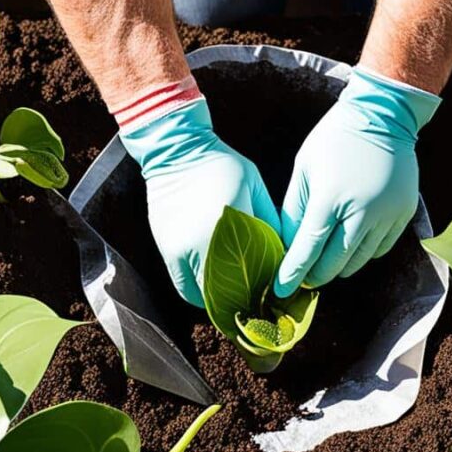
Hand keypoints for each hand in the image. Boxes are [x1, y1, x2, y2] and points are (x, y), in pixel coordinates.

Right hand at [121, 99, 278, 306]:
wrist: (175, 151)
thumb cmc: (221, 165)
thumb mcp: (256, 188)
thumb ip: (271, 222)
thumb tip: (286, 253)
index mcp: (227, 225)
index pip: (251, 274)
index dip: (264, 291)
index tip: (275, 294)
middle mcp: (200, 243)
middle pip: (226, 293)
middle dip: (244, 300)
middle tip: (258, 300)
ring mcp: (178, 250)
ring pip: (204, 295)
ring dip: (222, 300)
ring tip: (238, 296)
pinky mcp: (165, 250)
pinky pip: (184, 287)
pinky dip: (201, 292)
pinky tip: (216, 287)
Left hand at [274, 67, 440, 297]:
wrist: (383, 115)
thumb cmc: (335, 139)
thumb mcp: (305, 168)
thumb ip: (295, 209)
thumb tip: (287, 244)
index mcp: (330, 197)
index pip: (309, 248)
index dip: (293, 273)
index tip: (281, 290)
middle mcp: (362, 210)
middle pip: (335, 262)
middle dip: (315, 275)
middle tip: (302, 279)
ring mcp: (387, 214)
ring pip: (359, 260)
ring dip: (339, 267)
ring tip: (325, 265)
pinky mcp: (403, 214)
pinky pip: (380, 249)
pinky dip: (363, 254)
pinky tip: (350, 246)